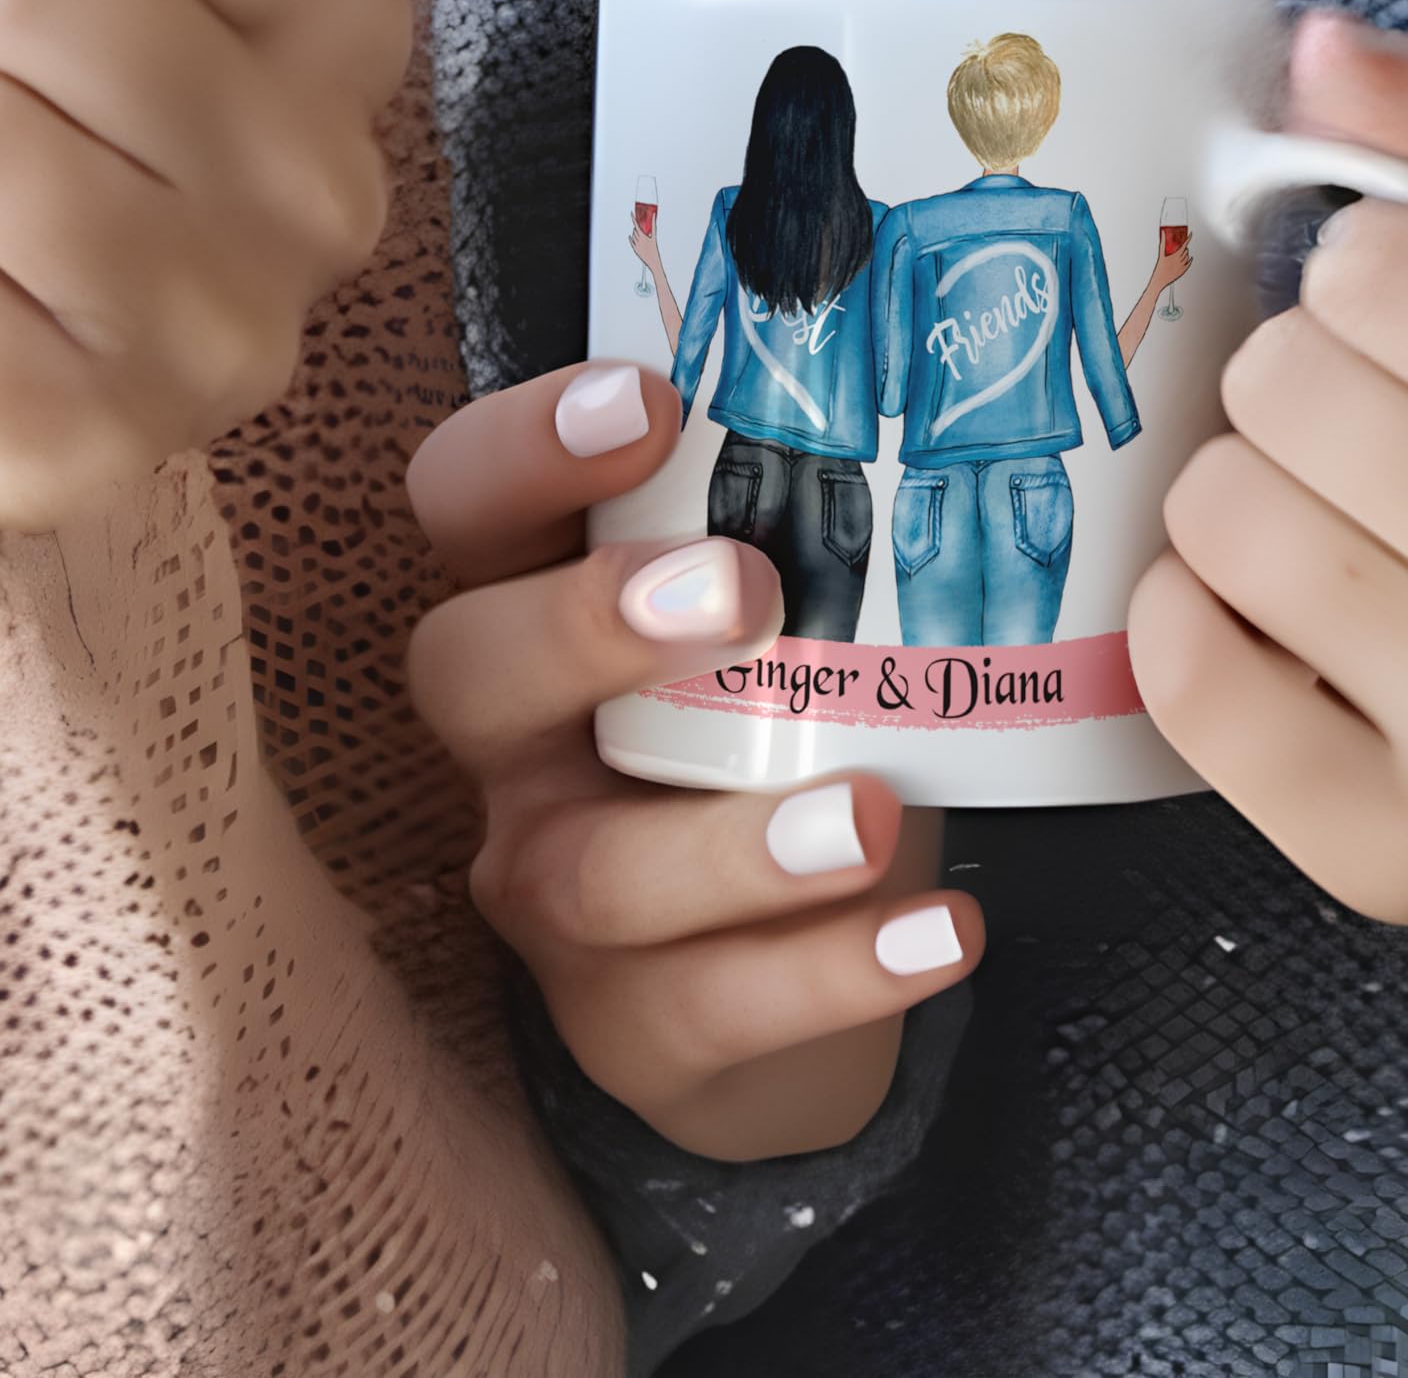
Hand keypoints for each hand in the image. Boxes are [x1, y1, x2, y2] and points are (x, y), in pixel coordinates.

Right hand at [405, 362, 983, 1161]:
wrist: (771, 978)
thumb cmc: (774, 737)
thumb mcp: (774, 623)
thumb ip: (807, 525)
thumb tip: (946, 382)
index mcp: (528, 606)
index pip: (461, 504)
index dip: (522, 448)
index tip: (650, 400)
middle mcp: (510, 747)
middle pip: (466, 672)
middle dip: (584, 625)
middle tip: (742, 587)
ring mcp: (550, 890)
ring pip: (588, 873)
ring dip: (731, 842)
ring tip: (869, 816)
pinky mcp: (628, 1025)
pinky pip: (702, 1011)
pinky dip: (825, 976)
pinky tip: (940, 931)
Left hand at [627, 219, 658, 269]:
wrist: (653, 261)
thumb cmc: (654, 249)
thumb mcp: (654, 238)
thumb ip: (653, 228)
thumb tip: (653, 219)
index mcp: (643, 236)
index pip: (636, 225)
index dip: (633, 218)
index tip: (631, 212)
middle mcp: (638, 240)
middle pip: (635, 230)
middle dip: (637, 228)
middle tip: (641, 229)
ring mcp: (635, 244)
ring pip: (632, 235)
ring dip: (635, 234)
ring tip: (641, 237)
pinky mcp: (634, 249)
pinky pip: (631, 241)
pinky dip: (631, 238)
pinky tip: (632, 237)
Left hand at [1132, 15, 1407, 925]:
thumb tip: (1320, 55)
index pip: (1375, 269)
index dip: (1384, 276)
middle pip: (1282, 385)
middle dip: (1322, 383)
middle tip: (1406, 433)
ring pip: (1221, 514)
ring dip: (1262, 498)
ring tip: (1372, 528)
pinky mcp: (1401, 852)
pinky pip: (1187, 673)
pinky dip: (1203, 629)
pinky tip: (1299, 620)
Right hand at [1152, 238, 1193, 289]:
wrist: (1160, 280)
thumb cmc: (1159, 268)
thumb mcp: (1160, 254)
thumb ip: (1163, 243)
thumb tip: (1163, 234)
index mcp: (1175, 255)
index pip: (1184, 244)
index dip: (1189, 238)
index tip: (1191, 234)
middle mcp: (1180, 260)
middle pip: (1185, 250)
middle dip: (1184, 247)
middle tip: (1182, 244)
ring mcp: (1182, 265)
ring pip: (1187, 256)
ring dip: (1186, 253)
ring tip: (1182, 252)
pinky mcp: (1183, 271)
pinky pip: (1189, 264)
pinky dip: (1189, 260)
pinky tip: (1189, 259)